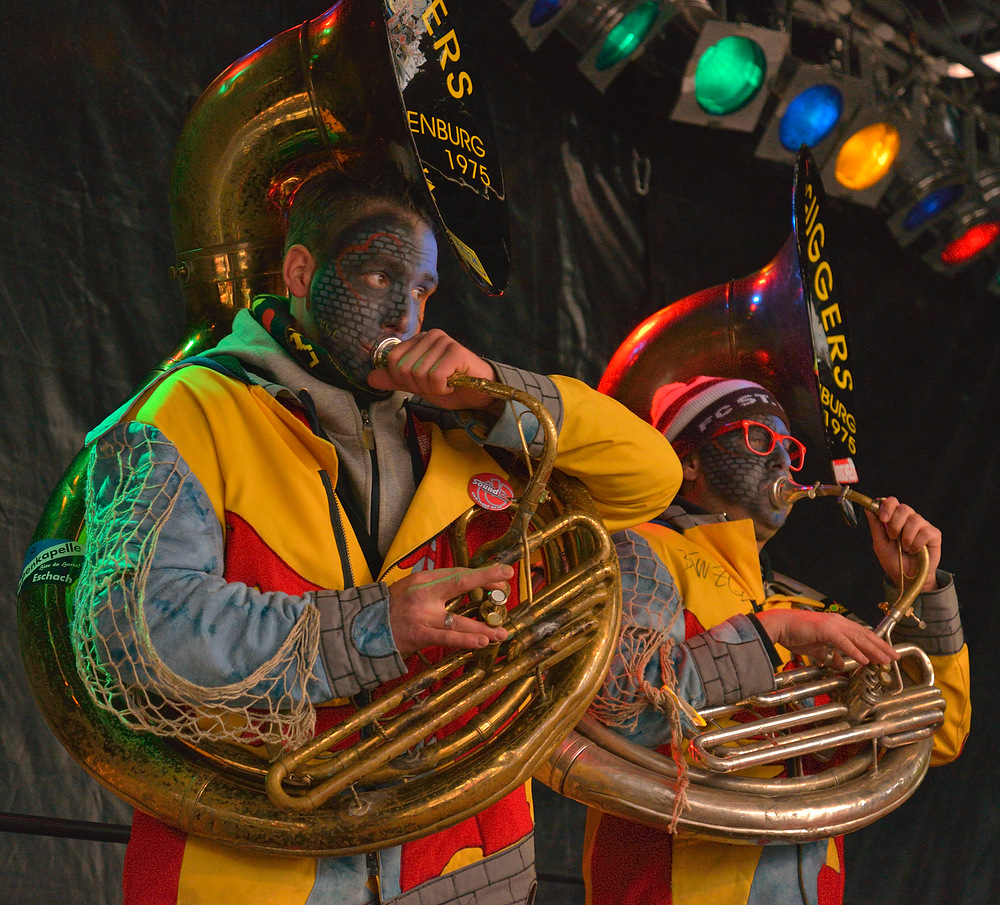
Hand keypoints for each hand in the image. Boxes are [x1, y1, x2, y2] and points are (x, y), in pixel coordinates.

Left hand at [367, 329, 496, 409]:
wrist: (479, 394)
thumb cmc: (451, 386)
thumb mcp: (418, 385)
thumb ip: (395, 380)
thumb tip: (370, 377)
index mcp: (418, 341)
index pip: (391, 361)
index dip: (403, 380)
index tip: (423, 383)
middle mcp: (430, 336)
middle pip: (403, 369)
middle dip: (419, 386)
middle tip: (437, 385)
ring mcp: (443, 341)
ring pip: (419, 374)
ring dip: (432, 389)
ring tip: (447, 384)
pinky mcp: (456, 351)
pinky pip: (435, 378)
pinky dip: (443, 388)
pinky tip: (454, 383)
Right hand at [388, 563, 512, 657]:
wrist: (362, 628)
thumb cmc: (390, 608)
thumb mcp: (410, 588)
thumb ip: (435, 588)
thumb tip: (466, 586)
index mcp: (422, 578)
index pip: (457, 573)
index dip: (481, 574)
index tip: (500, 574)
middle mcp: (423, 593)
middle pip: (460, 583)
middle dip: (485, 579)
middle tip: (507, 581)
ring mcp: (421, 614)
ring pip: (458, 619)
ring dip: (483, 626)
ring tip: (501, 632)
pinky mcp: (419, 634)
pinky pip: (447, 638)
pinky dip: (466, 640)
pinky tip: (482, 641)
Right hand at [756, 608, 898, 668]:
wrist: (779, 626)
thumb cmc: (794, 634)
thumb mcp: (816, 648)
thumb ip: (829, 655)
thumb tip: (839, 663)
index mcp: (836, 624)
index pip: (861, 633)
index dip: (875, 643)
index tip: (886, 653)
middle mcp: (837, 621)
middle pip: (865, 635)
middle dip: (881, 647)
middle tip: (894, 657)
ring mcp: (832, 624)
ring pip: (858, 638)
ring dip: (873, 650)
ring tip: (885, 660)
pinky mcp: (825, 629)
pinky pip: (843, 642)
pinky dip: (855, 651)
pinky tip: (864, 659)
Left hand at [863, 497, 940, 591]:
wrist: (907, 578)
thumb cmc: (894, 560)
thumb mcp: (880, 544)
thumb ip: (876, 526)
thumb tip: (868, 509)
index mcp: (895, 519)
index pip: (892, 502)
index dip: (887, 506)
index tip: (883, 518)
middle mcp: (909, 519)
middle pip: (904, 508)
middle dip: (895, 523)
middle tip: (893, 538)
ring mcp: (923, 526)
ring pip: (915, 519)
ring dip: (906, 537)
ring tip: (904, 548)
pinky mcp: (934, 534)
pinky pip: (925, 532)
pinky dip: (917, 543)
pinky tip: (915, 551)